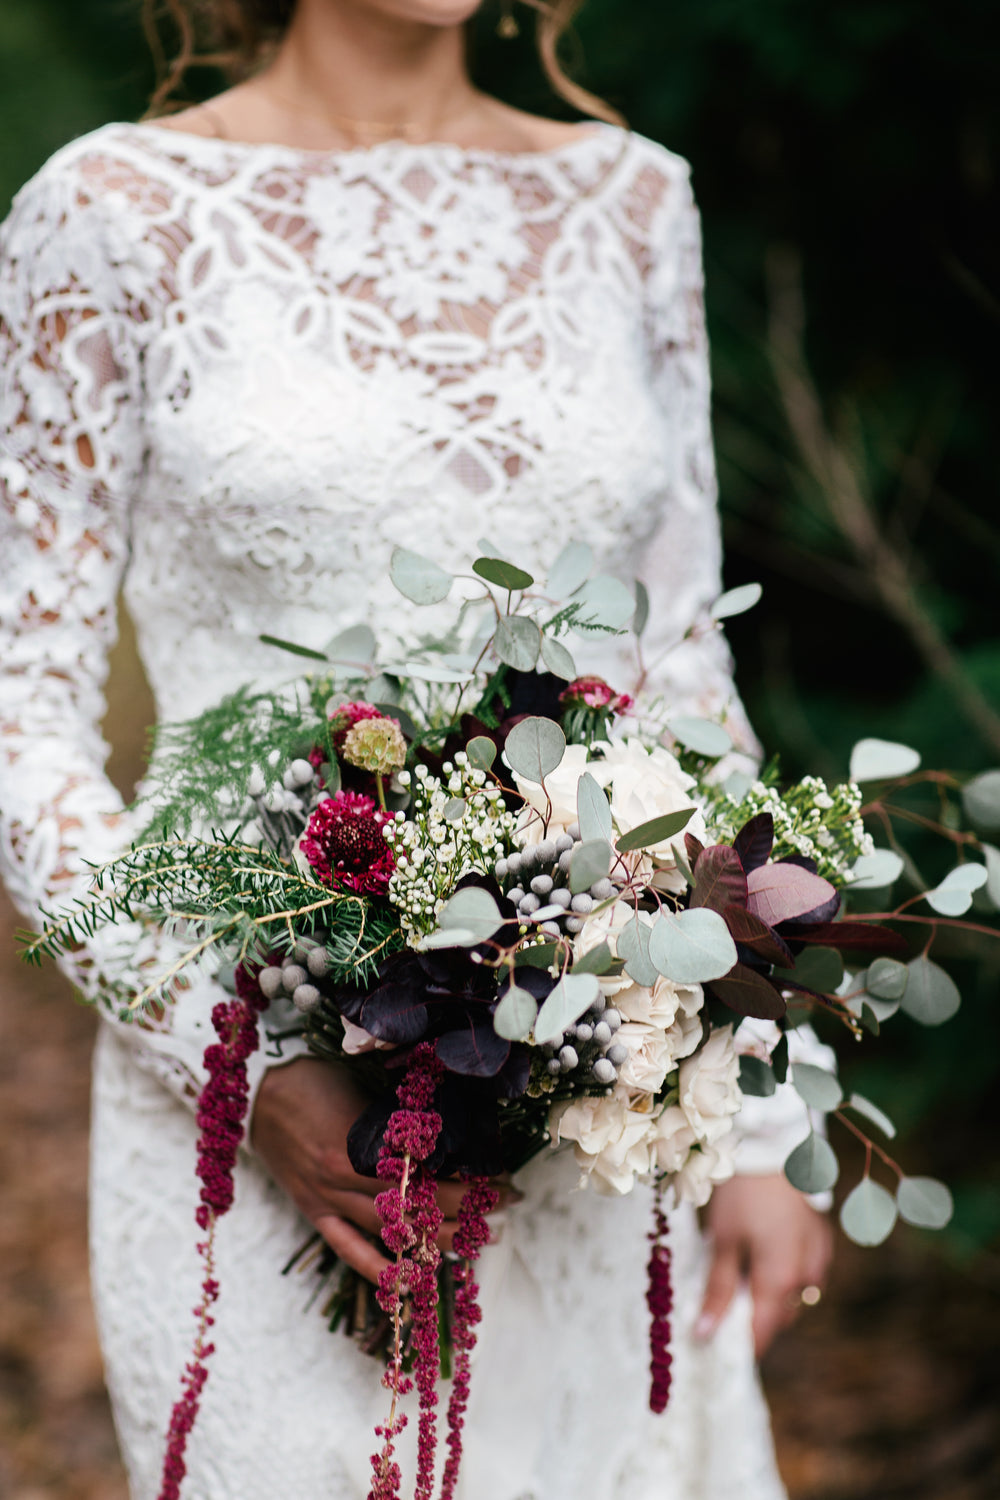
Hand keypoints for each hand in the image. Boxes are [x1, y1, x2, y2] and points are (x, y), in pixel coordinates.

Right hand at [250, 1057, 514, 1283]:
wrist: (256, 1091)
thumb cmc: (314, 1074)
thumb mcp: (362, 1084)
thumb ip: (399, 1114)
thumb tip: (449, 1127)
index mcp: (361, 1141)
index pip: (429, 1171)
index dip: (468, 1177)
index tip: (501, 1176)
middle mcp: (347, 1177)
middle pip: (417, 1203)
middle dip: (466, 1206)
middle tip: (505, 1206)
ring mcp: (328, 1199)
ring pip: (390, 1231)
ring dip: (435, 1238)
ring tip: (474, 1241)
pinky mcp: (313, 1212)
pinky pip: (348, 1249)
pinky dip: (377, 1269)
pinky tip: (408, 1282)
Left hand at [696, 1173, 832, 1356]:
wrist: (774, 1148)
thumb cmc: (743, 1194)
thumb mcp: (723, 1241)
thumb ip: (716, 1290)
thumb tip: (704, 1334)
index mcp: (780, 1280)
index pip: (762, 1334)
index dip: (740, 1346)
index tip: (718, 1348)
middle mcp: (807, 1277)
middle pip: (779, 1316)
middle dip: (752, 1315)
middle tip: (721, 1300)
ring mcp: (819, 1259)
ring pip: (793, 1295)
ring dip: (770, 1293)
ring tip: (741, 1267)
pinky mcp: (822, 1242)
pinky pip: (804, 1272)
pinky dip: (784, 1271)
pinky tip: (764, 1250)